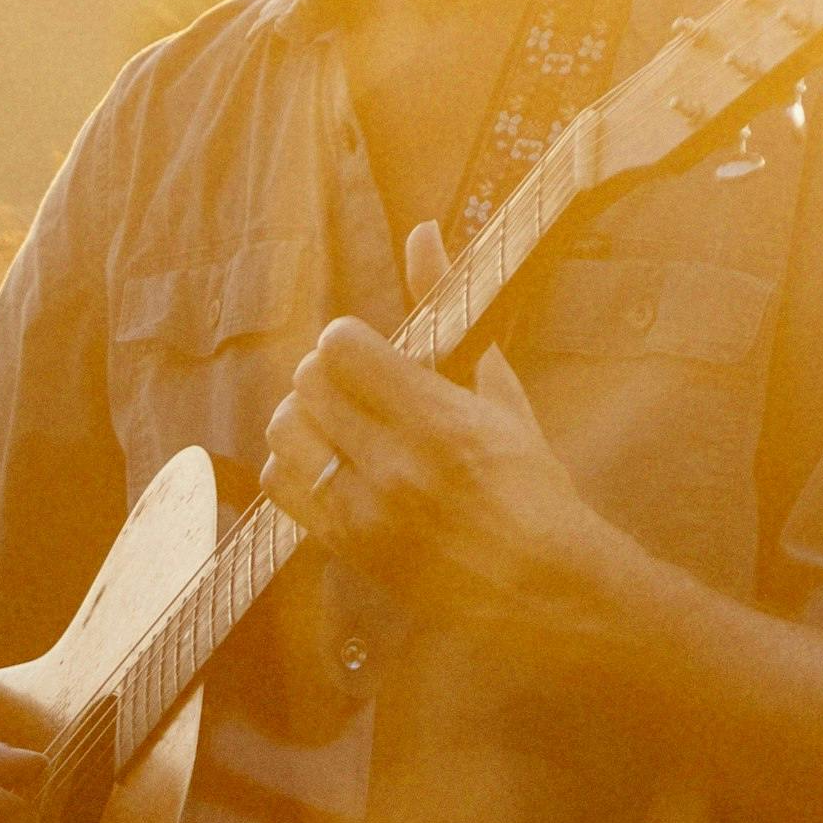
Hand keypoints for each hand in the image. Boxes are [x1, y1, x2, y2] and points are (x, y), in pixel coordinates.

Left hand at [261, 323, 649, 658]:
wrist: (541, 588)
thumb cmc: (532, 488)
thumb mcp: (500, 395)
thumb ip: (450, 314)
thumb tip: (423, 233)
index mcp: (438, 420)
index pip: (342, 347)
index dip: (349, 341)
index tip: (371, 353)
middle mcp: (394, 466)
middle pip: (306, 384)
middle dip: (327, 375)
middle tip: (355, 389)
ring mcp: (363, 512)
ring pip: (284, 431)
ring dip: (305, 417)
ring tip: (340, 427)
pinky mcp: (343, 547)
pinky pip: (281, 485)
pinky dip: (296, 464)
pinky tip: (329, 466)